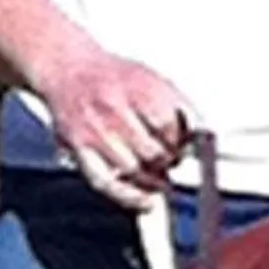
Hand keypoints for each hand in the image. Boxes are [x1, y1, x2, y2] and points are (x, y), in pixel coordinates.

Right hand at [44, 47, 196, 211]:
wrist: (67, 68)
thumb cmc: (111, 76)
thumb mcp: (150, 77)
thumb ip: (177, 104)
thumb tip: (201, 133)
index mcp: (136, 88)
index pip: (170, 125)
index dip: (183, 142)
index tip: (186, 147)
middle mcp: (114, 109)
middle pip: (153, 151)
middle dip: (169, 162)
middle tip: (172, 163)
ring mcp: (95, 131)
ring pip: (133, 170)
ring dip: (153, 180)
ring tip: (160, 179)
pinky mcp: (78, 148)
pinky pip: (105, 182)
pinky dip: (128, 196)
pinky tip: (145, 201)